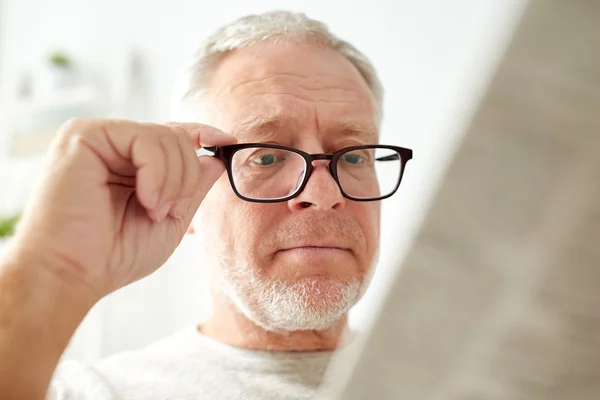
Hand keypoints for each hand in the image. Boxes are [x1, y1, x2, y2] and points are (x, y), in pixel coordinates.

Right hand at [9, 118, 235, 299]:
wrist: (72, 274)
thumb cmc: (114, 254)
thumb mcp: (170, 220)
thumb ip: (192, 188)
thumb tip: (215, 159)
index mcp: (129, 163)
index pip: (172, 136)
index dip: (203, 134)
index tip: (229, 141)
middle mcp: (112, 145)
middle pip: (176, 137)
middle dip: (186, 178)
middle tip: (169, 211)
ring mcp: (97, 137)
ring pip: (166, 137)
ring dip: (173, 181)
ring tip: (154, 211)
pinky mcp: (84, 135)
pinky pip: (144, 139)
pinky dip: (157, 173)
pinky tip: (145, 199)